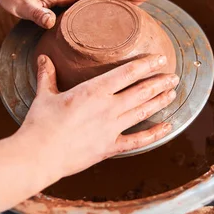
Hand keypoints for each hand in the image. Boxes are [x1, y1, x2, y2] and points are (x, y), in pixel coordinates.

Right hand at [18, 54, 178, 177]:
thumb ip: (47, 75)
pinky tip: (167, 127)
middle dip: (159, 82)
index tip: (159, 59)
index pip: (127, 73)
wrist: (39, 155)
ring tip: (173, 93)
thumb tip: (43, 58)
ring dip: (159, 101)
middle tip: (173, 76)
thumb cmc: (40, 124)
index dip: (146, 65)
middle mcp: (108, 107)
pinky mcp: (109, 147)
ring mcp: (111, 128)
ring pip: (143, 111)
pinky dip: (155, 134)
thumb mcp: (44, 95)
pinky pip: (138, 141)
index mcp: (93, 90)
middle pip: (141, 91)